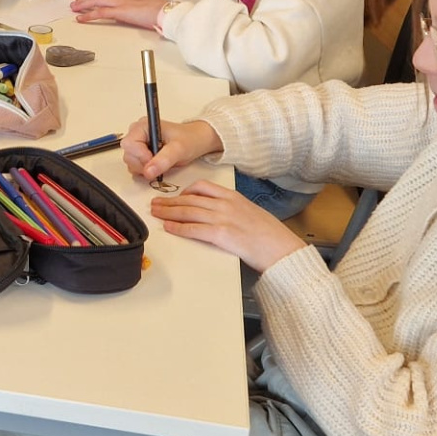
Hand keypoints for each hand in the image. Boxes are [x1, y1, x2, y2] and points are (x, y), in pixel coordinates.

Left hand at [72, 0, 168, 29]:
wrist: (166, 12)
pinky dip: (88, 15)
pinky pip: (100, 12)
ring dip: (84, 5)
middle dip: (86, 0)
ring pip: (97, 1)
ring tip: (74, 9)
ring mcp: (120, 3)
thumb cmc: (161, 8)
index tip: (88, 0)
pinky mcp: (120, 11)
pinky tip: (81, 18)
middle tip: (75, 4)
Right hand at [121, 115, 220, 181]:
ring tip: (161, 163)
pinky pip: (135, 167)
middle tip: (159, 163)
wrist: (197, 141)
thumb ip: (163, 160)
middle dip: (142, 164)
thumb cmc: (189, 139)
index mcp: (143, 126)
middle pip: (128, 154)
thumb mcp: (178, 149)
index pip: (129, 144)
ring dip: (144, 168)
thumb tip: (148, 171)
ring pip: (130, 162)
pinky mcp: (141, 154)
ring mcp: (138, 144)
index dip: (140, 156)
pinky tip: (158, 165)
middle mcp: (138, 134)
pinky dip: (145, 170)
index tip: (153, 161)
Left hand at [148, 179, 307, 272]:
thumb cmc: (270, 235)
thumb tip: (215, 213)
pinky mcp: (221, 234)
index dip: (183, 191)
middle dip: (169, 201)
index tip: (174, 196)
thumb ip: (232, 209)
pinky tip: (168, 227)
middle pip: (190, 199)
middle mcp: (225, 204)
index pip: (202, 187)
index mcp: (233, 196)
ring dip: (168, 212)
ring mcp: (222, 218)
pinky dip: (178, 227)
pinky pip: (193, 228)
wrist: (281, 248)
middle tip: (155, 203)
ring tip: (155, 213)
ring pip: (188, 211)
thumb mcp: (250, 212)